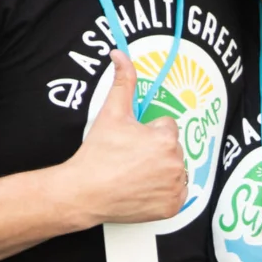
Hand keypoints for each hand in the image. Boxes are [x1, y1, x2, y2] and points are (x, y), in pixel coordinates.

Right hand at [65, 52, 187, 224]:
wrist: (84, 192)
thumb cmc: (97, 154)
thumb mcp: (111, 113)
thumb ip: (123, 81)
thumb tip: (120, 54)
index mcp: (166, 138)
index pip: (166, 126)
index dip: (146, 132)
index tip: (130, 142)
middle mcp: (177, 163)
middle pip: (172, 148)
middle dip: (154, 150)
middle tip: (129, 159)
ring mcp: (176, 187)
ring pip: (175, 169)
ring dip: (161, 170)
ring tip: (134, 174)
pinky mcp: (173, 207)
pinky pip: (177, 193)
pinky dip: (164, 193)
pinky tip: (144, 189)